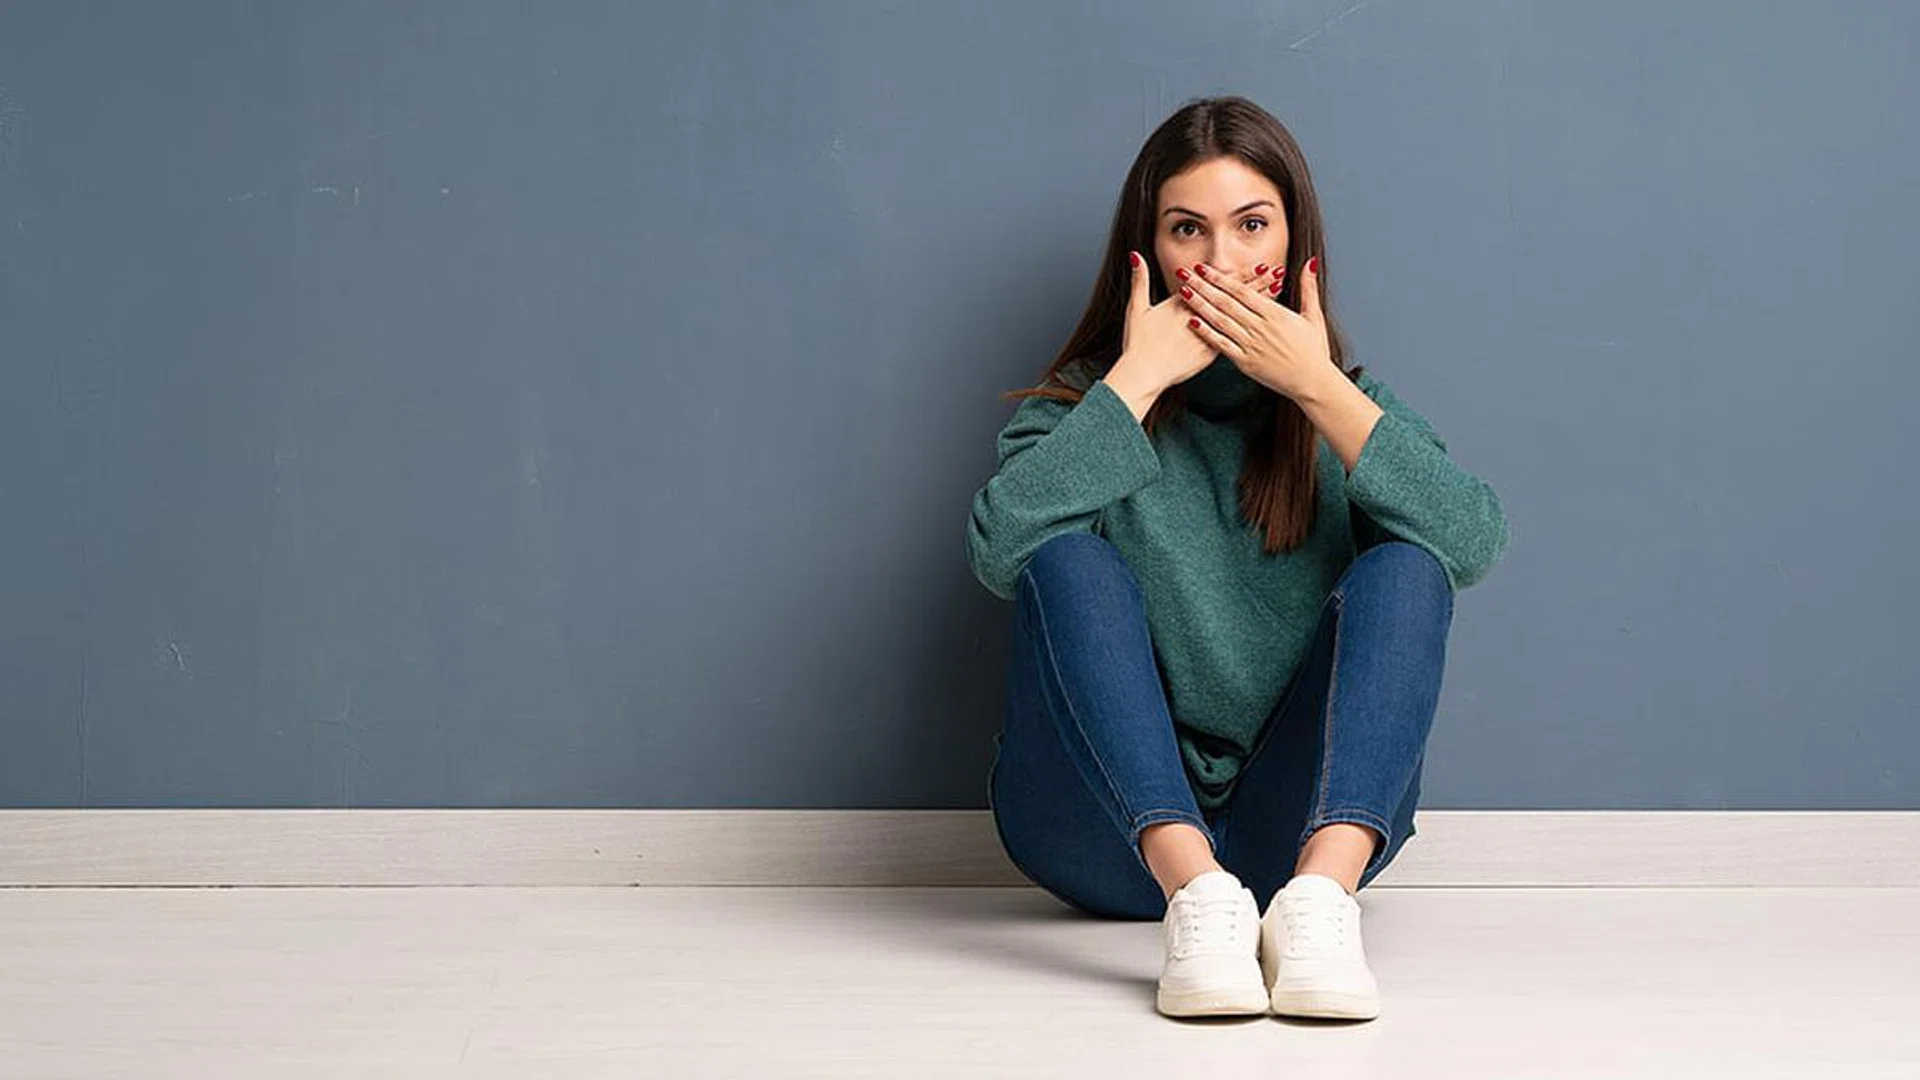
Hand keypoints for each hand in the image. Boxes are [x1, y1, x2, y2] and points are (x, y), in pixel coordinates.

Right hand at [1115, 250, 1271, 395]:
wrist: (1142, 372)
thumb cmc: (1138, 344)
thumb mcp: (1136, 308)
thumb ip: (1139, 280)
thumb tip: (1135, 254)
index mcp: (1183, 303)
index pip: (1216, 285)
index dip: (1239, 274)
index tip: (1257, 265)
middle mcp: (1199, 316)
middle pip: (1232, 297)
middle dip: (1256, 283)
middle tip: (1276, 271)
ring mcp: (1207, 335)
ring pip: (1237, 317)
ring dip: (1258, 304)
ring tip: (1276, 293)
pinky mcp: (1209, 354)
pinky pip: (1234, 340)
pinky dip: (1251, 330)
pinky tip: (1265, 325)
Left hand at [1178, 256, 1336, 400]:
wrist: (1313, 382)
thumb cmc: (1314, 351)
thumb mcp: (1313, 316)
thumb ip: (1308, 288)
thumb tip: (1310, 262)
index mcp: (1276, 314)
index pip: (1242, 291)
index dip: (1221, 278)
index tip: (1205, 268)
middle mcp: (1261, 328)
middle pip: (1226, 302)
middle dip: (1203, 286)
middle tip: (1185, 273)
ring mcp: (1251, 345)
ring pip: (1221, 321)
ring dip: (1200, 305)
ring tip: (1183, 292)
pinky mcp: (1246, 363)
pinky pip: (1222, 345)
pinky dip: (1207, 333)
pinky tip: (1192, 322)